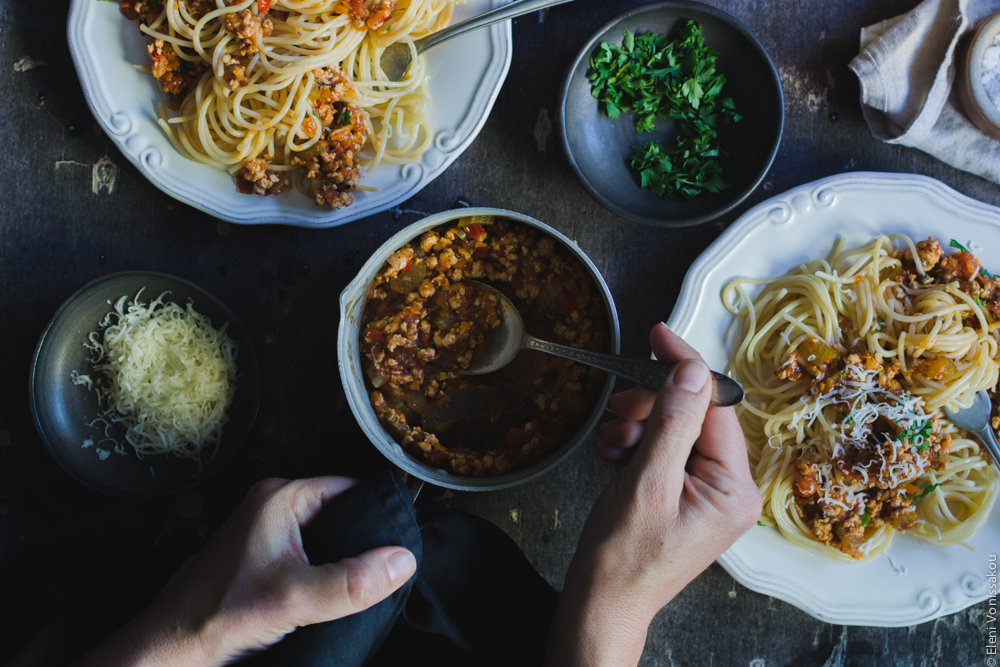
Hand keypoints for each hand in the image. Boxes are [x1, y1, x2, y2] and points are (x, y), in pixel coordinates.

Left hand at [76, 477, 416, 666]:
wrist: (173, 647)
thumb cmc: (218, 614)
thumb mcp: (295, 599)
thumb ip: (351, 582)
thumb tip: (402, 561)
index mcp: (280, 497)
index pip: (351, 489)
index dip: (379, 513)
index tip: (404, 539)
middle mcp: (275, 505)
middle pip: (342, 512)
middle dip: (365, 540)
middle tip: (387, 568)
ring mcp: (269, 530)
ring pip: (329, 536)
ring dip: (345, 559)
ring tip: (366, 582)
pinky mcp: (266, 556)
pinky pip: (313, 553)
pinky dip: (327, 571)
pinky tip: (337, 593)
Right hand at [546, 324, 760, 666]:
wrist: (602, 602)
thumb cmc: (622, 558)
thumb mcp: (646, 483)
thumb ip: (672, 422)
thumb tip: (691, 369)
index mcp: (735, 488)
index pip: (715, 406)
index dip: (683, 369)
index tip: (657, 336)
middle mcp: (731, 489)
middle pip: (694, 415)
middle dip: (651, 409)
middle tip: (618, 420)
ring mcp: (708, 493)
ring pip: (674, 428)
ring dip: (638, 427)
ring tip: (613, 450)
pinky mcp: (685, 494)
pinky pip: (664, 448)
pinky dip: (635, 445)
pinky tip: (616, 459)